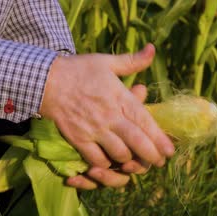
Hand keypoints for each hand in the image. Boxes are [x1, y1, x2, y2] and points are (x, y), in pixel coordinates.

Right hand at [39, 44, 173, 188]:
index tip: (169, 151)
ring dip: (128, 161)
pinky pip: (96, 159)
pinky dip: (105, 165)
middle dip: (150, 156)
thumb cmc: (78, 70)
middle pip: (137, 143)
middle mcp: (109, 116)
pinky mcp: (78, 139)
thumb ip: (132, 61)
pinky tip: (109, 163)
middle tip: (158, 162)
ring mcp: (94, 129)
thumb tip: (152, 49)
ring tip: (133, 162)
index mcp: (120, 97)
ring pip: (119, 154)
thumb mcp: (107, 62)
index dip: (160, 139)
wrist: (46, 81)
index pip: (145, 122)